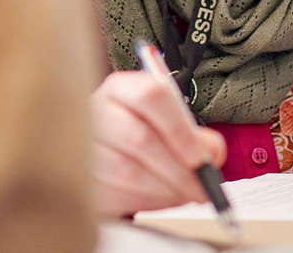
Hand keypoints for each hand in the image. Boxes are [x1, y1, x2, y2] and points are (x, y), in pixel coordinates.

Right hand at [90, 70, 227, 216]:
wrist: (106, 151)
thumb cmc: (144, 133)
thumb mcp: (170, 123)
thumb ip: (197, 136)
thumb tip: (211, 156)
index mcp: (120, 88)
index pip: (150, 95)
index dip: (179, 129)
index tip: (201, 159)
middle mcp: (95, 110)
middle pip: (139, 138)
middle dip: (178, 171)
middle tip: (202, 189)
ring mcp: (82, 144)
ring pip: (128, 173)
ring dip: (165, 191)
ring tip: (184, 195)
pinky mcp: (80, 177)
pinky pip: (117, 195)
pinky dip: (147, 203)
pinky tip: (160, 199)